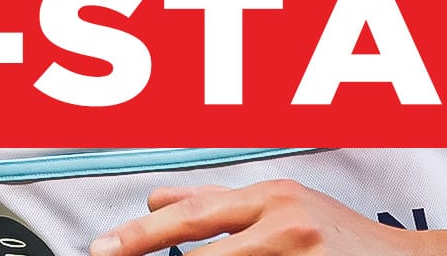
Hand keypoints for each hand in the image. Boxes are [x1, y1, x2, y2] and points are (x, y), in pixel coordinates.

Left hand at [91, 181, 434, 255]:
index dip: (140, 236)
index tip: (102, 251)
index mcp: (272, 197)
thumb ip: (220, 204)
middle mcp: (284, 225)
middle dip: (147, 252)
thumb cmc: (343, 240)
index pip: (192, 216)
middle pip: (201, 252)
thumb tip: (157, 200)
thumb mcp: (281, 205)